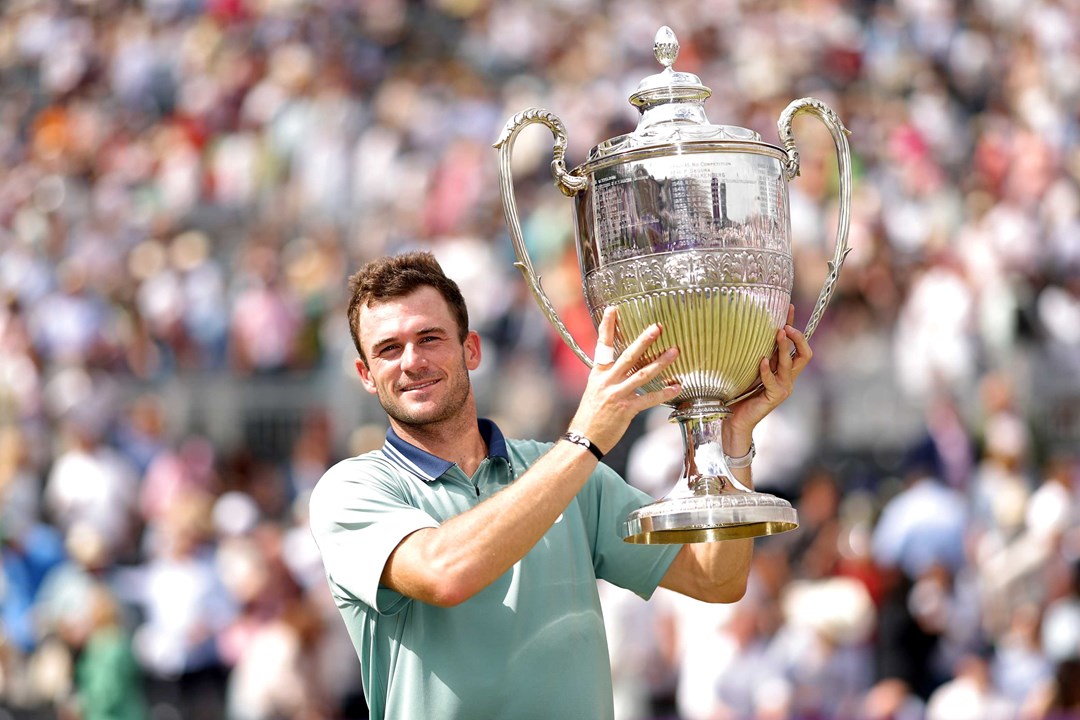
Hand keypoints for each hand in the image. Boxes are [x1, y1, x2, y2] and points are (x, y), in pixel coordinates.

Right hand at [567, 306, 680, 453]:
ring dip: (660, 362)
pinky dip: (664, 392)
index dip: (607, 326)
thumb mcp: (594, 389)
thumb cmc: (591, 414)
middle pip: (627, 356)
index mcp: (598, 373)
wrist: (584, 438)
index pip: (603, 345)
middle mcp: (607, 381)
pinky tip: (677, 386)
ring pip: (642, 375)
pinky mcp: (626, 409)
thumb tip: (624, 364)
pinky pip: (649, 398)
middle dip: (643, 341)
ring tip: (674, 352)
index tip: (613, 309)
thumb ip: (608, 375)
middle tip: (657, 328)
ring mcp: (617, 395)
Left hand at [725, 304, 811, 445]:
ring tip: (778, 334)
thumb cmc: (738, 392)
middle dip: (797, 338)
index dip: (795, 326)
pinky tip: (761, 361)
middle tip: (785, 326)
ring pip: (791, 364)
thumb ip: (751, 353)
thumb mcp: (747, 368)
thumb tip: (741, 327)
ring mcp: (783, 387)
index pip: (796, 345)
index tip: (790, 307)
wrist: (734, 419)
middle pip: (804, 354)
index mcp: (783, 368)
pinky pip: (773, 381)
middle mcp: (787, 377)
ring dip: (785, 348)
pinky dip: (767, 370)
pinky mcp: (774, 397)